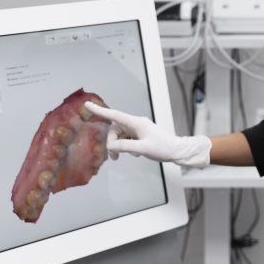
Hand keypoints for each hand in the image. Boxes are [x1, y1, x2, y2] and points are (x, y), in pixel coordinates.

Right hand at [84, 102, 210, 168]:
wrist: (176, 150)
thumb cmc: (162, 148)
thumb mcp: (142, 148)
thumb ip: (125, 146)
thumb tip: (110, 146)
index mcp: (136, 122)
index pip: (114, 115)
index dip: (100, 111)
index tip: (87, 105)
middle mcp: (135, 123)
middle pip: (115, 129)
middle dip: (112, 142)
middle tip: (114, 157)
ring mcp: (138, 129)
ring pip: (120, 135)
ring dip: (118, 146)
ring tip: (122, 158)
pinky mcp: (140, 135)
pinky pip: (126, 139)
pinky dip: (126, 147)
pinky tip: (135, 153)